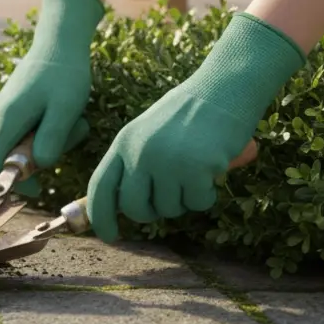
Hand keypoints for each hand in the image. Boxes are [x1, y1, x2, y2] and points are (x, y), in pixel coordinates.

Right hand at [0, 0, 105, 195]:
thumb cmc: (65, 74)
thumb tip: (38, 166)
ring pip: (24, 143)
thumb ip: (51, 141)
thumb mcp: (66, 110)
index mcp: (7, 119)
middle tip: (72, 134)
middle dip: (43, 155)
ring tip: (75, 118)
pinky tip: (67, 111)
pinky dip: (49, 128)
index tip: (39, 189)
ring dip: (51, 140)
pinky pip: (28, 130)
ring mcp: (4, 110)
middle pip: (12, 155)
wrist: (60, 40)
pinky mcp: (14, 106)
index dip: (12, 183)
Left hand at [86, 12, 305, 241]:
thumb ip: (134, 163)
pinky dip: (207, 194)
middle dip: (152, 213)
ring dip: (185, 199)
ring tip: (195, 170)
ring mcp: (165, 161)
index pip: (100, 187)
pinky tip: (212, 169)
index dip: (100, 216)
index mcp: (123, 142)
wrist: (224, 88)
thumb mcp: (148, 133)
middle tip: (171, 198)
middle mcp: (139, 153)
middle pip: (134, 208)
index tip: (109, 236)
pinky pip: (198, 203)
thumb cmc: (189, 114)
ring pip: (169, 209)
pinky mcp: (194, 168)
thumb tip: (125, 207)